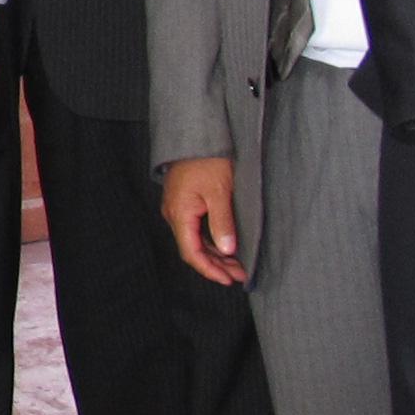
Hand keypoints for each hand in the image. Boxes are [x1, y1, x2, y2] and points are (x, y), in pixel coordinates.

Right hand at [160, 155, 245, 285]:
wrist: (195, 136)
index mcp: (180, 214)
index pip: (192, 253)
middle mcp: (174, 215)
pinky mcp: (183, 203)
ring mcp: (177, 209)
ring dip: (215, 254)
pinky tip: (225, 245)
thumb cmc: (206, 160)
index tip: (228, 279)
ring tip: (236, 264)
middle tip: (239, 274)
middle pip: (193, 249)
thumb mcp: (219, 192)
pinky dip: (210, 241)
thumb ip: (222, 222)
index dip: (210, 270)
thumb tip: (228, 250)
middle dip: (216, 265)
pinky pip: (195, 230)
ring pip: (194, 241)